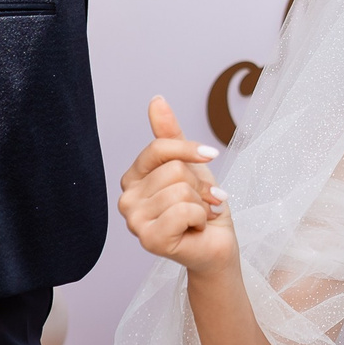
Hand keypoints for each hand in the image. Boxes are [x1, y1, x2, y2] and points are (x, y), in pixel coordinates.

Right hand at [117, 97, 236, 274]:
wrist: (217, 244)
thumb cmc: (201, 205)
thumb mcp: (189, 164)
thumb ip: (170, 134)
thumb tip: (156, 100)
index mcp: (132, 178)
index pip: (159, 147)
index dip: (191, 150)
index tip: (211, 155)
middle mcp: (126, 199)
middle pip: (174, 169)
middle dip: (199, 186)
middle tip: (202, 202)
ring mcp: (134, 222)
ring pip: (181, 190)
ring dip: (201, 204)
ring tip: (198, 217)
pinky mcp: (149, 240)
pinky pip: (183, 211)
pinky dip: (200, 218)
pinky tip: (195, 229)